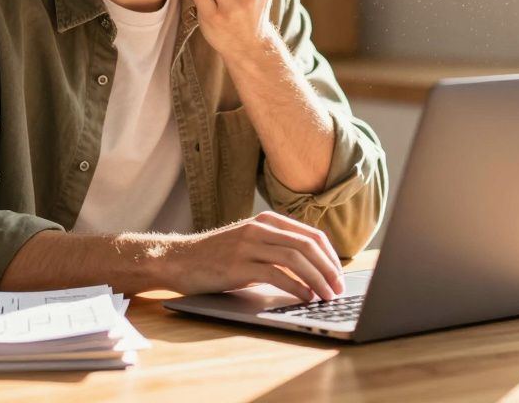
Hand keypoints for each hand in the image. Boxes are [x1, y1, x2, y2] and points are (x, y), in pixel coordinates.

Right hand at [162, 211, 345, 301]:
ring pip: (295, 258)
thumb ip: (276, 249)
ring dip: (317, 279)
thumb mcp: (250, 245)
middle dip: (329, 269)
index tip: (339, 276)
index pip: (311, 235)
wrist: (179, 260)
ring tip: (327, 296)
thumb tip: (313, 269)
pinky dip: (296, 286)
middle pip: (307, 246)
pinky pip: (276, 274)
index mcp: (267, 221)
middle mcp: (260, 228)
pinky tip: (305, 297)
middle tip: (339, 289)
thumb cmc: (217, 257)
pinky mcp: (238, 264)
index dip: (331, 257)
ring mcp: (248, 245)